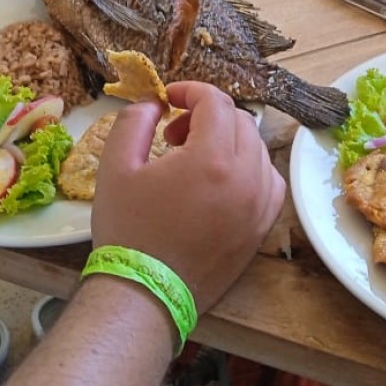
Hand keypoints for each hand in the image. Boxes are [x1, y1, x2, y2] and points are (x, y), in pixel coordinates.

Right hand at [91, 82, 285, 311]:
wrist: (146, 294)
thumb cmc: (128, 230)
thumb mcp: (116, 166)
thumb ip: (135, 121)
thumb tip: (154, 103)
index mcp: (212, 158)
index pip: (216, 101)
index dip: (190, 91)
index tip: (168, 99)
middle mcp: (247, 177)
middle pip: (239, 121)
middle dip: (206, 116)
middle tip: (173, 134)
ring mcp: (259, 205)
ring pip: (257, 148)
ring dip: (228, 140)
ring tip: (194, 159)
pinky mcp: (262, 227)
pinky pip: (268, 181)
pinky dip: (249, 169)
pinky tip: (220, 182)